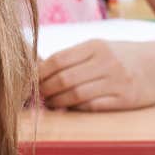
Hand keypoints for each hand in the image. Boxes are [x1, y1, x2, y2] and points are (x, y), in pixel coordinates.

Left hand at [39, 40, 154, 110]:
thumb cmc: (119, 56)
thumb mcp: (98, 48)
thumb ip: (72, 56)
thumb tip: (37, 67)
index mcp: (95, 46)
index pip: (58, 60)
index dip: (39, 72)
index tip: (29, 79)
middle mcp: (106, 62)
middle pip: (64, 79)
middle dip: (45, 89)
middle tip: (37, 94)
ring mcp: (117, 82)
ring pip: (76, 95)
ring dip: (56, 101)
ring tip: (49, 102)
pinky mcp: (125, 99)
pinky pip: (92, 106)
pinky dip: (75, 108)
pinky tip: (68, 107)